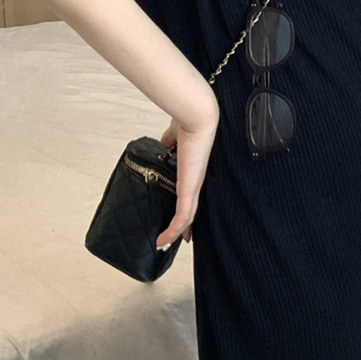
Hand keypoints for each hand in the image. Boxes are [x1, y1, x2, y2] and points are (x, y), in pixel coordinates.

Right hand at [155, 112, 218, 248]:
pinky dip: (173, 230)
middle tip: (177, 238)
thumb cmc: (189, 119)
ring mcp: (194, 184)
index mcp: (195, 168)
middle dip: (185, 226)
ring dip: (177, 232)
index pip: (193, 193)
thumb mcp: (176, 134)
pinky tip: (163, 240)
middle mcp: (197, 179)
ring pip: (188, 216)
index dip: (188, 207)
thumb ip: (170, 141)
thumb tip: (164, 143)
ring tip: (165, 243)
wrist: (197, 115)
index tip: (183, 218)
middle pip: (193, 209)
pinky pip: (183, 216)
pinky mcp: (189, 188)